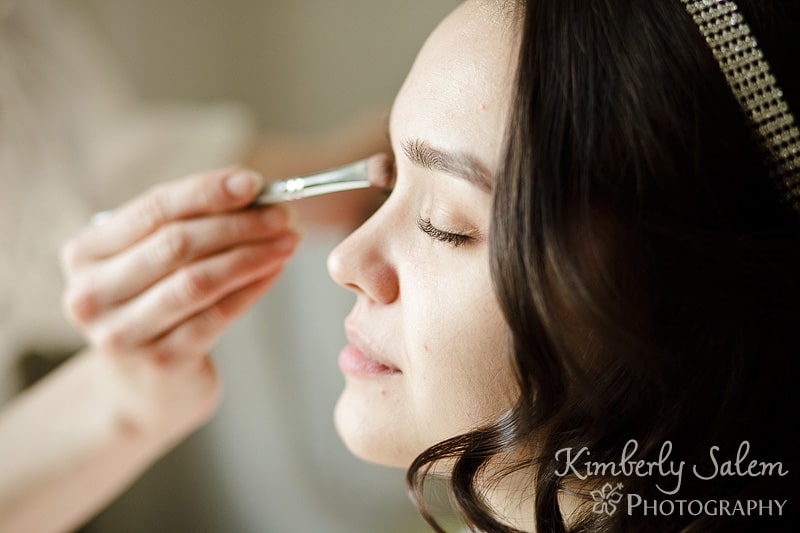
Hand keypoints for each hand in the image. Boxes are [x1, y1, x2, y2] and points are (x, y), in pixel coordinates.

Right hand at [59, 167, 297, 429]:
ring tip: (288, 240)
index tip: (254, 182)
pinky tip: (276, 270)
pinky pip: (218, 314)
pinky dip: (253, 287)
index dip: (207, 192)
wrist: (142, 390)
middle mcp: (92, 294)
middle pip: (177, 243)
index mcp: (84, 253)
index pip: (153, 209)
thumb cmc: (154, 308)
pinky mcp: (161, 362)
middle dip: (239, 224)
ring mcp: (123, 333)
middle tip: (284, 214)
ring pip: (199, 279)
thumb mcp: (151, 264)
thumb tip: (253, 193)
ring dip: (252, 254)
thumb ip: (188, 226)